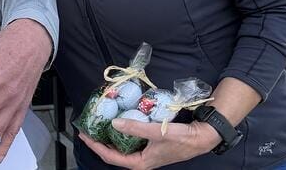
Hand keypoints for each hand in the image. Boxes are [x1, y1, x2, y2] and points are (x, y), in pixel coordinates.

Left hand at [78, 118, 220, 168]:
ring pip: (122, 147)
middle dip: (99, 142)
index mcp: (140, 163)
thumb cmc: (180, 138)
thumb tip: (115, 122)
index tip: (84, 135)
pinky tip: (118, 122)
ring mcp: (145, 153)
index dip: (96, 146)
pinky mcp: (150, 145)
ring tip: (98, 125)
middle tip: (87, 129)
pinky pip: (131, 140)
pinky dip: (122, 132)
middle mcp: (141, 160)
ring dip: (110, 137)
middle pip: (114, 153)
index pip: (111, 157)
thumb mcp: (156, 132)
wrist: (200, 137)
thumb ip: (135, 127)